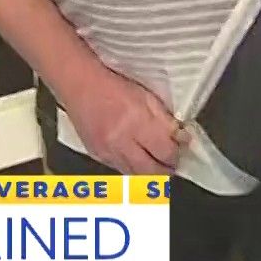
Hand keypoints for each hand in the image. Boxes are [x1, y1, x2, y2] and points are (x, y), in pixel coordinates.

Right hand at [58, 67, 181, 174]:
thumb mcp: (147, 97)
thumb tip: (182, 139)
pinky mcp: (96, 155)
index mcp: (137, 121)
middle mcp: (121, 140)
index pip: (165, 152)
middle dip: (165, 169)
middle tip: (170, 162)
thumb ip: (166, 120)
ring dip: (149, 171)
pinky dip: (131, 167)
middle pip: (152, 171)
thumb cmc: (113, 86)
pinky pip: (120, 170)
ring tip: (154, 160)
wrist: (79, 85)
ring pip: (136, 175)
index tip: (179, 150)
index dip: (176, 154)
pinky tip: (134, 157)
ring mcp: (107, 151)